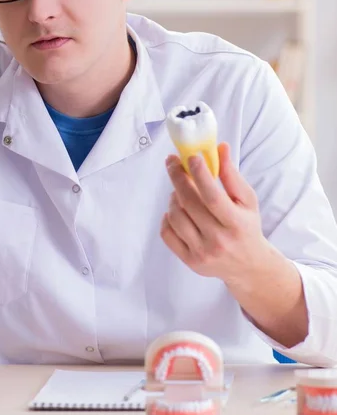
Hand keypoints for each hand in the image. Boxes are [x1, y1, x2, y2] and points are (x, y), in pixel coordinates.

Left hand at [161, 141, 270, 283]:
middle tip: (173, 162)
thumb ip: (232, 175)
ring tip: (180, 191)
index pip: (213, 197)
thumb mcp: (247, 200)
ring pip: (175, 216)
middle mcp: (219, 241)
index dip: (199, 174)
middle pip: (190, 204)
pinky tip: (177, 210)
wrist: (248, 265)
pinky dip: (167, 217)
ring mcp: (202, 253)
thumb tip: (220, 148)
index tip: (190, 157)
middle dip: (178, 178)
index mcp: (237, 224)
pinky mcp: (189, 261)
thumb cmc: (246, 227)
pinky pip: (167, 233)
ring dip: (173, 197)